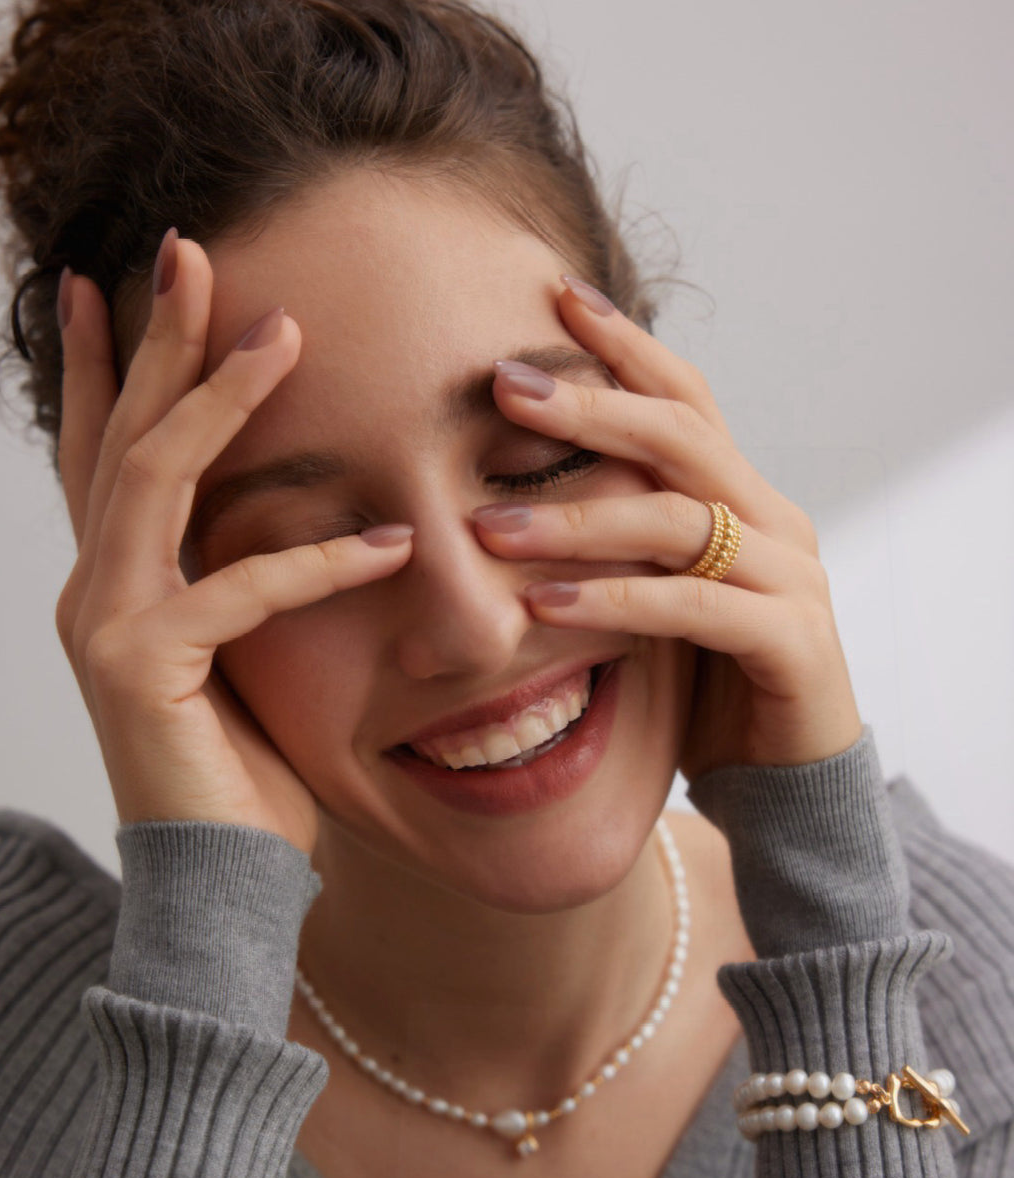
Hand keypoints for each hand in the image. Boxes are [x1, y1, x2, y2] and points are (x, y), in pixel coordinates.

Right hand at [53, 233, 412, 851]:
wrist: (218, 882)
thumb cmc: (242, 774)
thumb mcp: (242, 660)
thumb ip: (237, 586)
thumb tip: (286, 522)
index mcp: (117, 584)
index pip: (103, 451)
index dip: (105, 366)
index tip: (115, 285)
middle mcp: (94, 591)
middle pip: (122, 437)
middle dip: (155, 340)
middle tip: (189, 251)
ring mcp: (104, 625)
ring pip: (154, 481)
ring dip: (217, 400)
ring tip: (282, 333)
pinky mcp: (142, 669)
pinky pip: (233, 590)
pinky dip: (314, 562)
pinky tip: (390, 541)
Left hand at [474, 277, 862, 780]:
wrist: (786, 779)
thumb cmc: (708, 682)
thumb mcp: (658, 596)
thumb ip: (621, 544)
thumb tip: (510, 496)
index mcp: (742, 498)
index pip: (685, 400)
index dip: (625, 346)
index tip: (554, 298)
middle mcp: (773, 520)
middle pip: (681, 436)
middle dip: (590, 405)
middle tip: (503, 385)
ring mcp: (790, 578)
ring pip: (676, 519)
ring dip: (576, 517)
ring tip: (487, 526)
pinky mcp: (791, 641)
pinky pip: (692, 606)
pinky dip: (614, 600)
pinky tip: (543, 606)